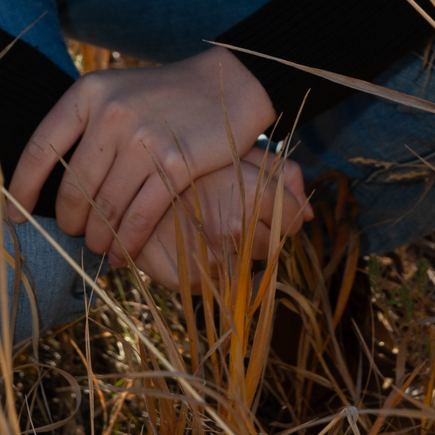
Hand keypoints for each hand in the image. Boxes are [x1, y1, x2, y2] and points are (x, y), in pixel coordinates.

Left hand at [6, 47, 302, 267]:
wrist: (227, 86)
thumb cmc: (165, 96)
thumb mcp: (116, 93)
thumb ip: (84, 128)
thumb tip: (48, 182)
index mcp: (88, 94)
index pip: (41, 148)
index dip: (22, 187)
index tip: (14, 215)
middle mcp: (111, 114)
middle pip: (74, 187)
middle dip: (70, 221)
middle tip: (76, 233)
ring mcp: (143, 139)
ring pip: (105, 208)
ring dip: (99, 238)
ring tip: (100, 248)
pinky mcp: (176, 163)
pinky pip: (138, 217)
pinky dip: (126, 243)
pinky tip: (123, 254)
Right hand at [133, 145, 309, 287]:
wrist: (124, 183)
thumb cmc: (186, 162)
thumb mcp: (234, 151)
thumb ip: (279, 172)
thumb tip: (310, 214)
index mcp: (252, 193)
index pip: (295, 220)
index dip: (284, 214)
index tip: (263, 207)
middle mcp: (237, 227)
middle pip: (271, 244)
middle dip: (256, 232)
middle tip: (225, 212)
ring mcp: (214, 257)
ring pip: (247, 266)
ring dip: (234, 252)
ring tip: (206, 226)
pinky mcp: (192, 279)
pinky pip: (220, 283)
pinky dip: (209, 269)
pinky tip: (191, 245)